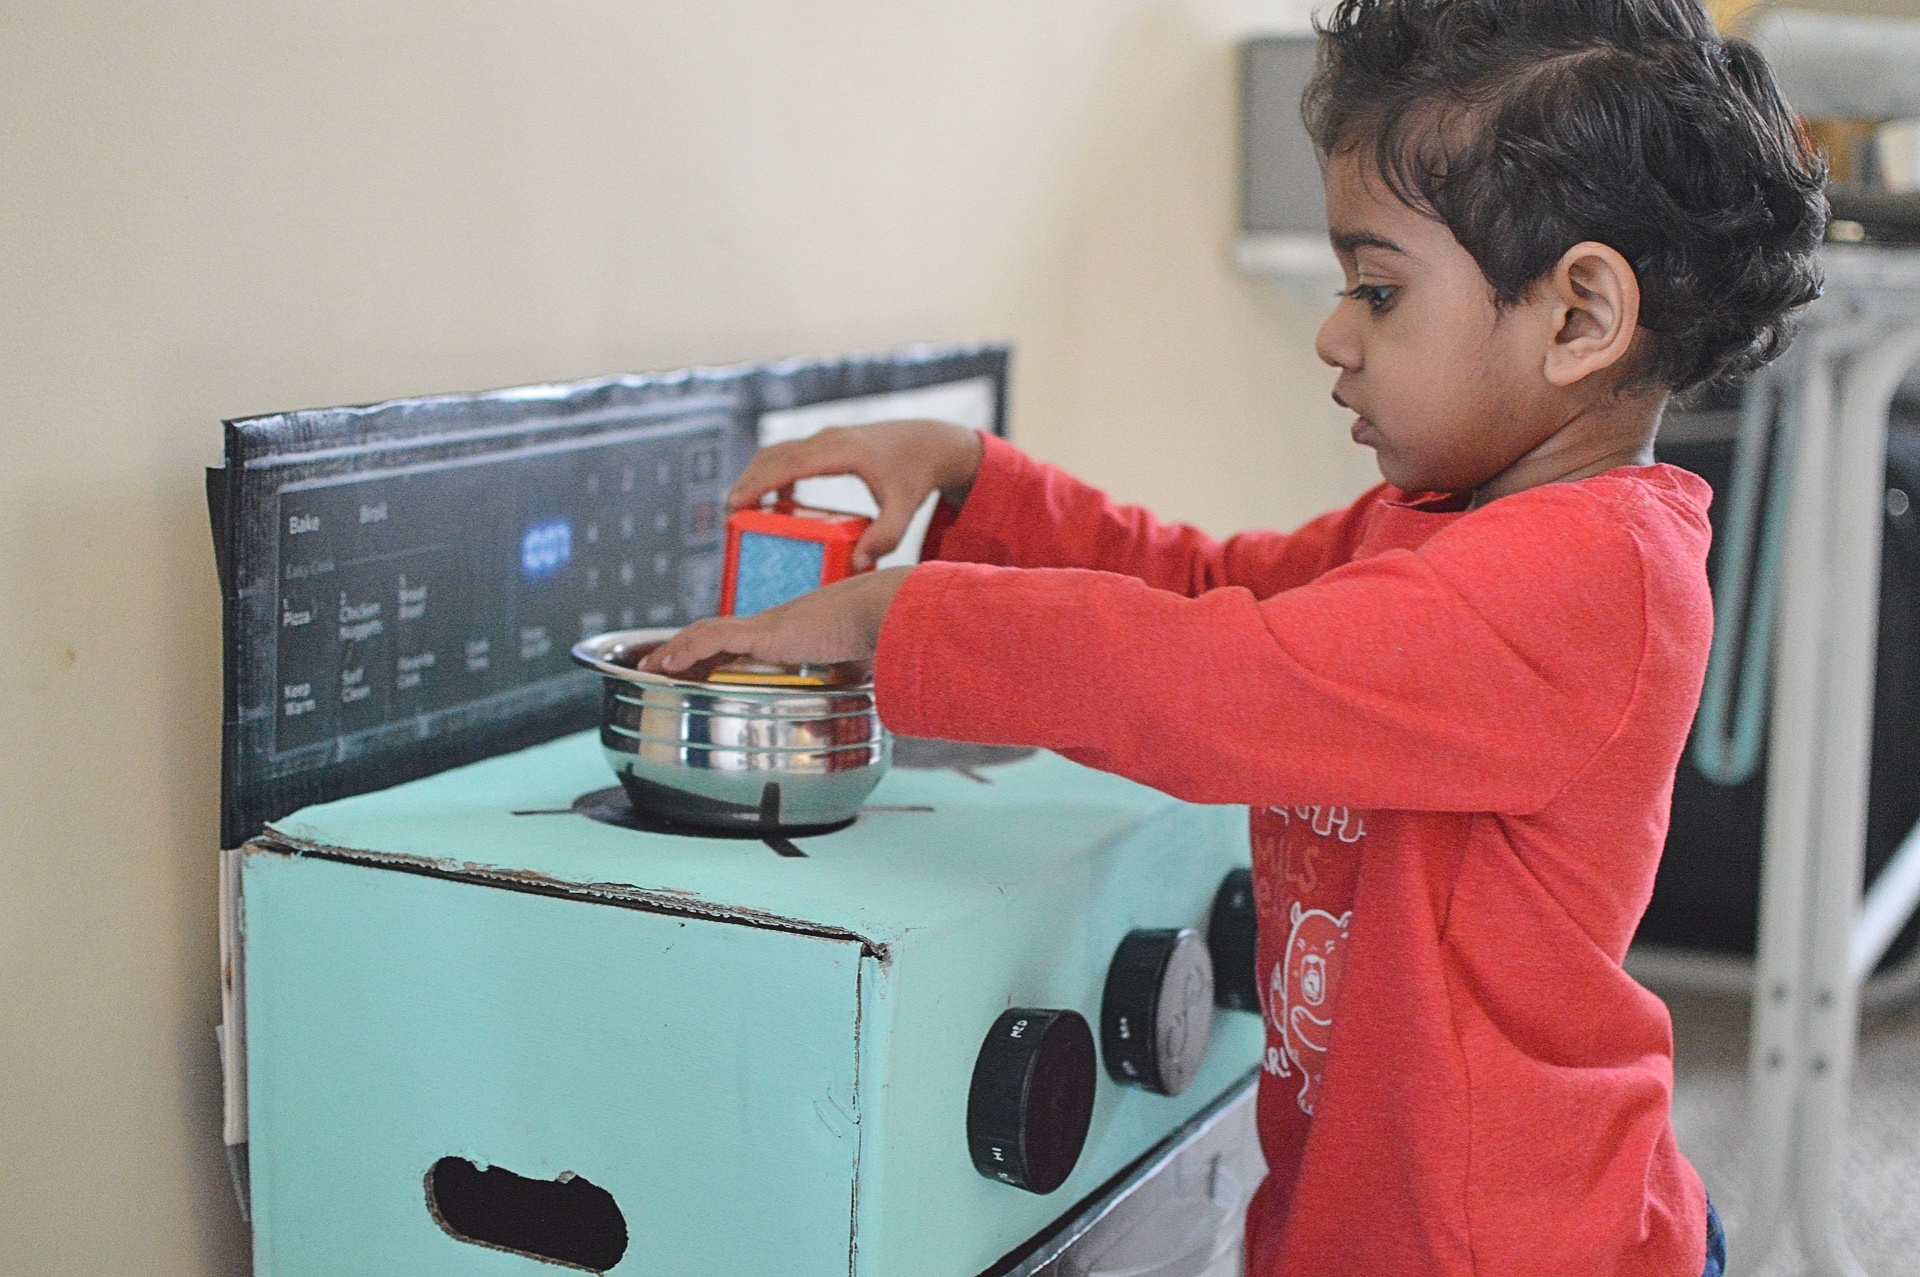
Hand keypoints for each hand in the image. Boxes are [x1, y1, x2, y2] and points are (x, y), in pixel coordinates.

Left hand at [640, 567, 913, 674]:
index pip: (746, 638)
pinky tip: (664, 664)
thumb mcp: (862, 663)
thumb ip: (856, 677)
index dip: (720, 652)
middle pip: (718, 633)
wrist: (887, 612)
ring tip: (650, 666)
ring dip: (675, 649)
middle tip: (660, 666)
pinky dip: (684, 649)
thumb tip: (875, 702)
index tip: (703, 667)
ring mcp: (767, 625)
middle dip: (686, 650)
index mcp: (795, 631)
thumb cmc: (883, 634)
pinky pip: (711, 638)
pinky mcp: (763, 632)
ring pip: (706, 632)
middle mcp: (775, 623)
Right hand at [729, 420, 983, 568]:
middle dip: (746, 484)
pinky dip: (774, 476)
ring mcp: (825, 439)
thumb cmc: (917, 475)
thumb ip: (886, 537)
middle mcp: (828, 440)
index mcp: (841, 452)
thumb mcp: (905, 509)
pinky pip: (790, 456)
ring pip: (777, 454)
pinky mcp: (826, 444)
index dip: (757, 483)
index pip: (787, 464)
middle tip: (729, 519)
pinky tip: (777, 505)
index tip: (733, 505)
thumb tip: (859, 563)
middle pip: (772, 456)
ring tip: (743, 513)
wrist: (930, 442)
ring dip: (756, 478)